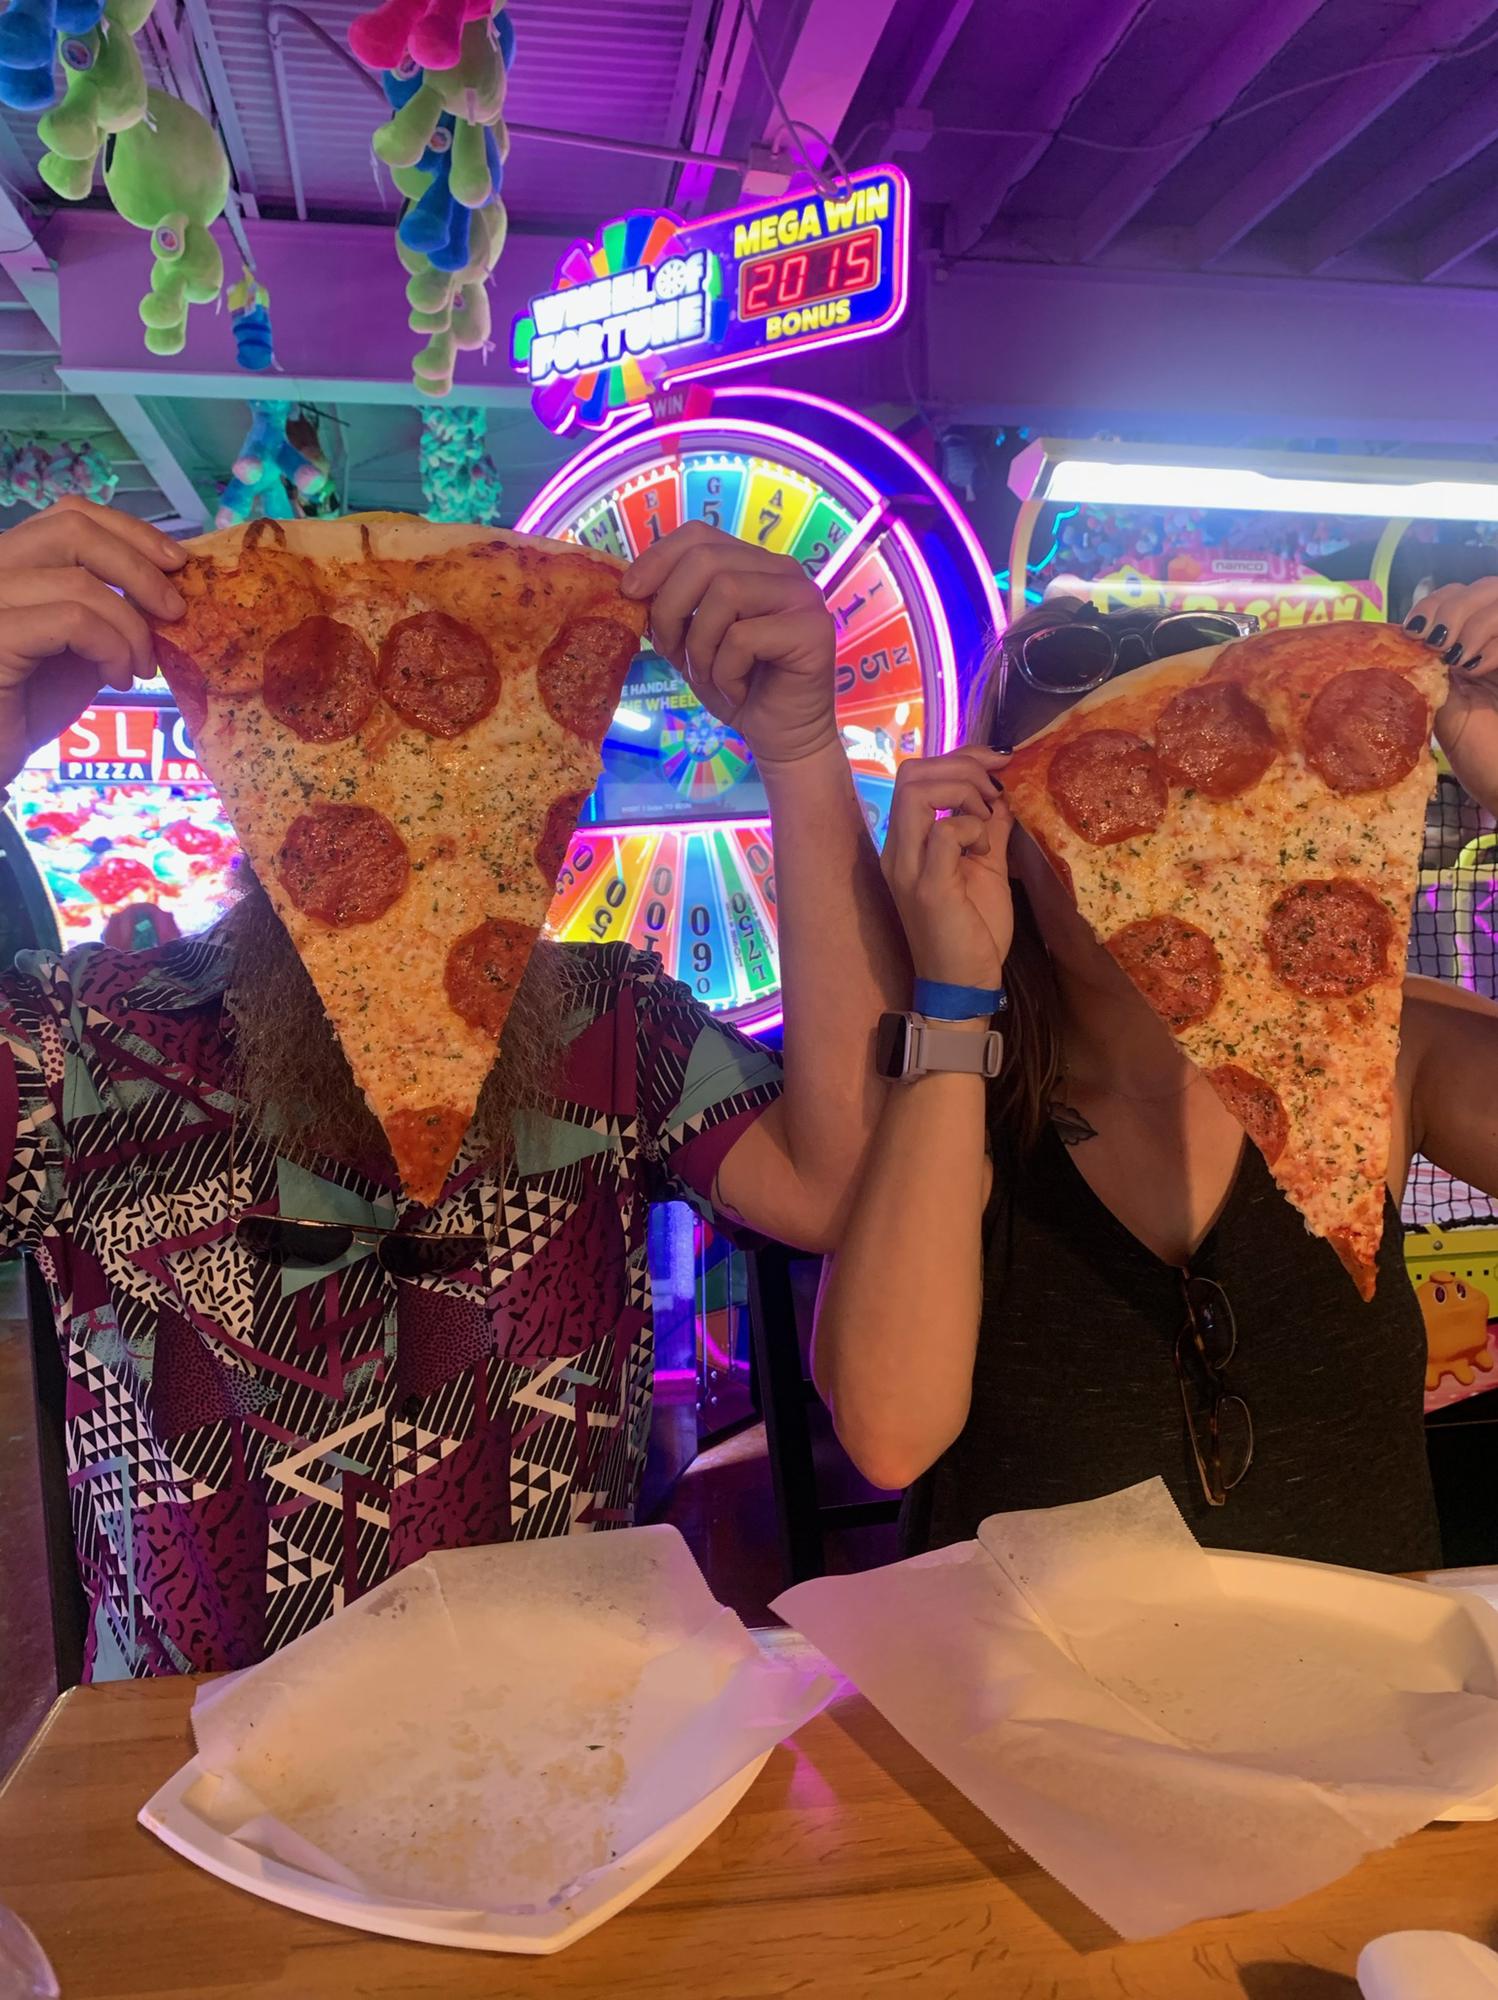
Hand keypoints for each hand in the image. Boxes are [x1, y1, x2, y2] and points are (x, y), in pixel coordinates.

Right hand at [0, 498, 185, 785]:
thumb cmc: (28, 705)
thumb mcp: (79, 646)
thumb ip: (108, 609)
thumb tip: (165, 587)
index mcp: (10, 561)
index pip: (70, 514)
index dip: (130, 531)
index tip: (176, 563)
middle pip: (73, 529)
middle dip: (140, 567)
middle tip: (174, 612)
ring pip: (81, 581)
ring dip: (131, 627)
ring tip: (140, 668)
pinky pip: (73, 620)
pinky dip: (112, 647)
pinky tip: (116, 678)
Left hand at [621, 521, 835, 764]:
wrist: (781, 738)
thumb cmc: (737, 688)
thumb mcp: (691, 642)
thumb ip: (672, 609)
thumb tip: (630, 586)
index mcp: (753, 565)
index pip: (699, 534)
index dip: (658, 558)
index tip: (630, 593)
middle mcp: (782, 571)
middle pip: (707, 559)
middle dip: (671, 607)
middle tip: (669, 651)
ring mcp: (801, 596)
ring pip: (725, 593)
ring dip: (700, 645)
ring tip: (709, 676)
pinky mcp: (812, 629)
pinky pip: (744, 637)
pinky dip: (726, 672)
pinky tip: (737, 692)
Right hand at [880, 751, 1013, 988]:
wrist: (964, 986)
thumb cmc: (973, 933)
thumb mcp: (987, 868)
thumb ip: (990, 829)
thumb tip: (1002, 795)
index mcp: (907, 844)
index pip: (916, 775)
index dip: (960, 758)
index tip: (999, 765)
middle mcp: (898, 851)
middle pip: (911, 773)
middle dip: (962, 767)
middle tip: (994, 791)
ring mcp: (908, 868)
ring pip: (918, 791)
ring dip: (963, 791)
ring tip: (987, 816)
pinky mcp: (928, 887)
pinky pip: (943, 832)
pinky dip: (971, 827)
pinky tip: (985, 848)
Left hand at [1407, 581, 1497, 814]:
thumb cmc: (1476, 749)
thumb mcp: (1440, 703)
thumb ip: (1425, 669)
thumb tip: (1392, 639)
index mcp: (1474, 641)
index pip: (1459, 592)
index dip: (1437, 601)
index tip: (1414, 630)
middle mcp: (1496, 639)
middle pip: (1484, 586)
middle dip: (1452, 606)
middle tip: (1435, 642)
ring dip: (1471, 623)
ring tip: (1456, 659)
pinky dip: (1493, 645)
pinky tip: (1475, 667)